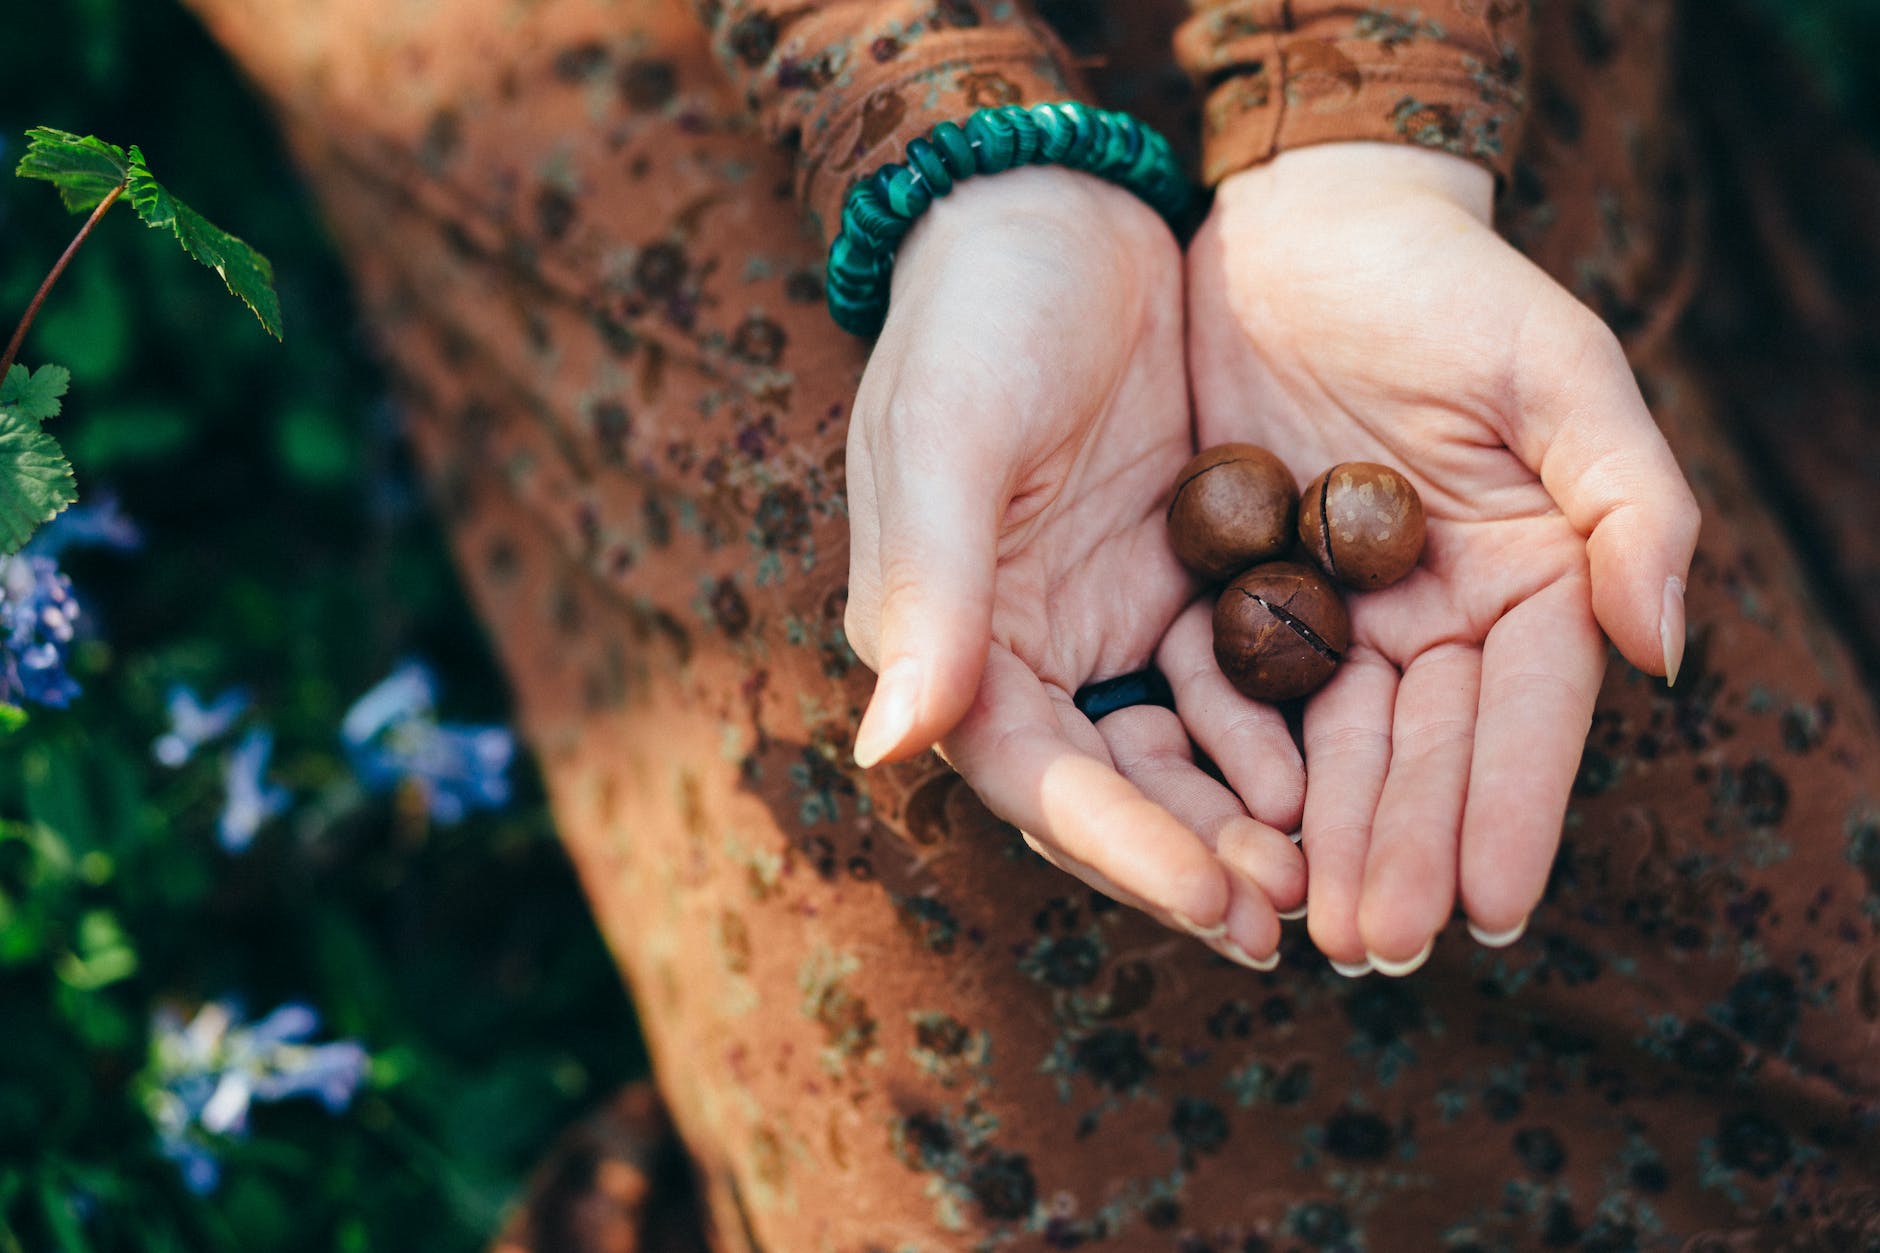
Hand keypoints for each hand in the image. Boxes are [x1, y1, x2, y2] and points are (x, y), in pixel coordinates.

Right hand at [844, 167, 1305, 964]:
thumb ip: (930, 590)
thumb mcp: (950, 436)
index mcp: (951, 640)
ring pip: (1178, 753)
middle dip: (1196, 856)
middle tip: (1294, 914)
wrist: (1052, 212)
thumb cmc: (979, 316)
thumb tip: (889, 747)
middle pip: (1112, 790)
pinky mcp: (1174, 582)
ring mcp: (1104, 621)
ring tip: (1328, 866)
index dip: (1121, 847)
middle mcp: (1020, 654)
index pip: (1036, 777)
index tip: (1214, 901)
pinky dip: (1277, 730)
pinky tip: (1341, 765)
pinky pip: (1232, 680)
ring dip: (1245, 814)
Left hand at [1185, 143, 1699, 972]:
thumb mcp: (1554, 368)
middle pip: (1424, 752)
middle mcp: (1438, 618)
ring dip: (1325, 839)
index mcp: (1531, 579)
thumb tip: (1666, 649)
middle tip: (1377, 946)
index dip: (1511, 809)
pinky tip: (1220, 832)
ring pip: (1332, 746)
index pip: (1526, 715)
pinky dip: (1231, 763)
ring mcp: (1339, 616)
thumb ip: (1624, 498)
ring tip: (1305, 925)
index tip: (1494, 911)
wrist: (1306, 227)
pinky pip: (1234, 693)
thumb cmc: (1448, 284)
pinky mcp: (1242, 596)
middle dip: (1405, 850)